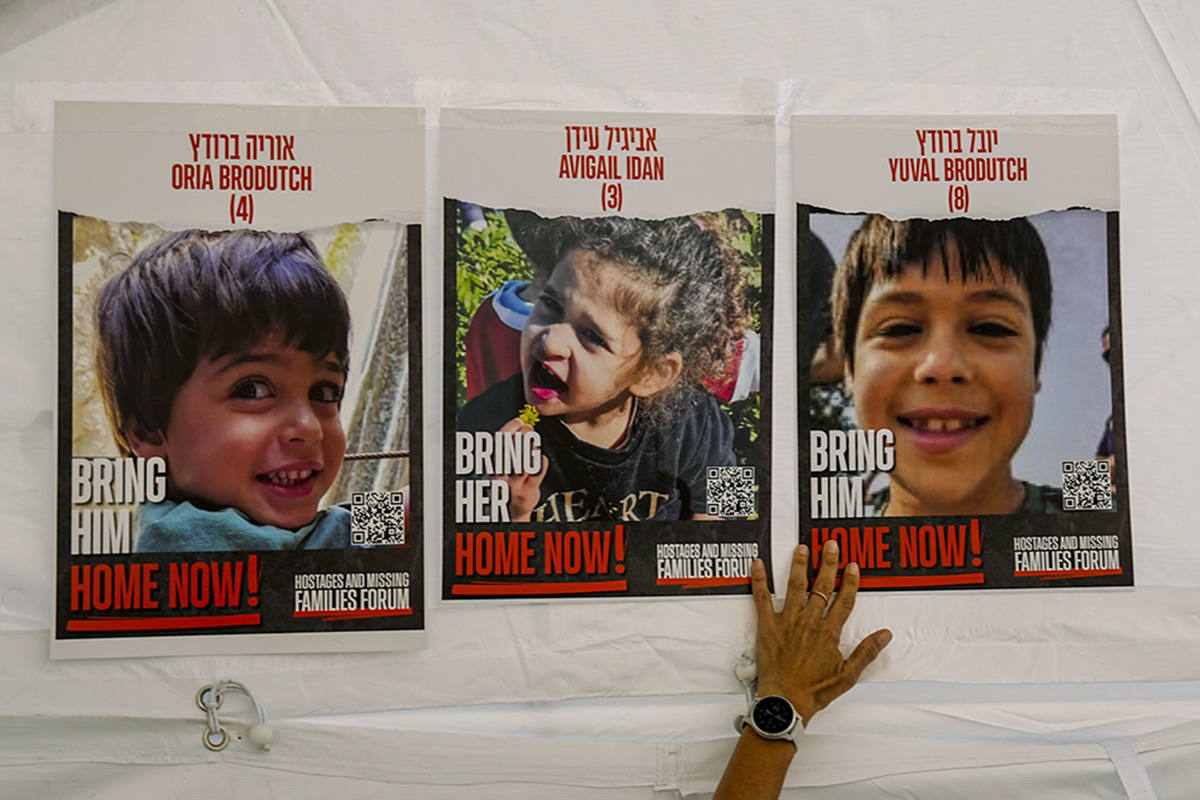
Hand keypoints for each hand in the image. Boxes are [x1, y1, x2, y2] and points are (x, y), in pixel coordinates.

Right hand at [496, 417, 547, 521]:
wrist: (508, 513)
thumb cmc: (504, 484)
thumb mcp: (497, 467)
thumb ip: (504, 449)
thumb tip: (519, 423)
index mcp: (488, 468)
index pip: (497, 443)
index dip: (509, 428)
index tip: (519, 420)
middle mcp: (499, 477)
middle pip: (512, 449)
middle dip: (523, 434)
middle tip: (529, 429)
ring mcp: (514, 485)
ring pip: (526, 460)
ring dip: (533, 446)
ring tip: (534, 441)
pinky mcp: (528, 492)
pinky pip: (539, 470)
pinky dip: (541, 459)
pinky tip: (539, 458)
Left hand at [751, 540, 890, 725]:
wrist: (785, 703)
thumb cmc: (815, 692)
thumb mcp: (848, 676)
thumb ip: (867, 652)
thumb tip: (886, 635)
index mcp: (829, 633)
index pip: (844, 601)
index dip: (850, 581)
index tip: (853, 565)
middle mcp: (809, 622)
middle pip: (822, 587)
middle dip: (828, 564)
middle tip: (831, 544)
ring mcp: (787, 622)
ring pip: (795, 587)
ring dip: (799, 565)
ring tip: (802, 547)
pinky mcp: (767, 626)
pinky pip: (761, 599)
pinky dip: (758, 580)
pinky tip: (757, 564)